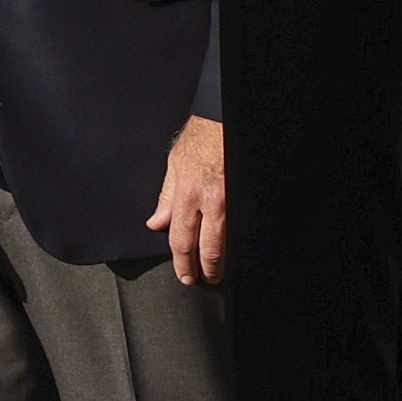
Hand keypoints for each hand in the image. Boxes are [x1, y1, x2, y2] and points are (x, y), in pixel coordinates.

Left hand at [147, 116, 227, 284]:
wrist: (226, 120)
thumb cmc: (202, 138)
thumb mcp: (175, 163)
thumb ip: (166, 196)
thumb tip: (156, 222)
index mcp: (187, 194)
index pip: (181, 239)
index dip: (182, 262)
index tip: (184, 274)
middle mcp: (210, 202)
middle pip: (207, 249)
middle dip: (204, 270)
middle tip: (201, 280)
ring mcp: (232, 203)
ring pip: (227, 243)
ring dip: (221, 262)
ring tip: (217, 272)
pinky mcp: (245, 199)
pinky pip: (239, 228)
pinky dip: (235, 242)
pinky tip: (233, 250)